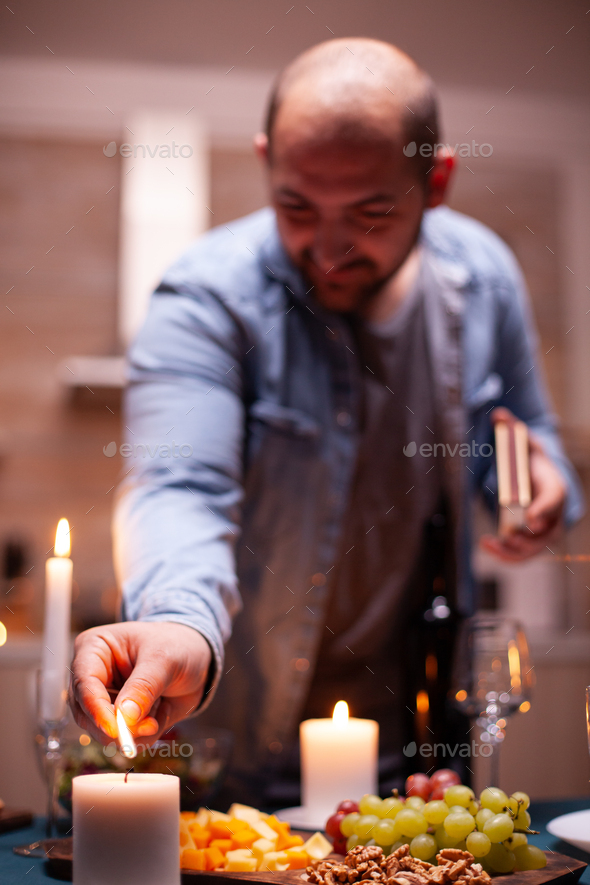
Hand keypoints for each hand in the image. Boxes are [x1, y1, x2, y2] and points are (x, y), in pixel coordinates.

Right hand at [69, 621, 211, 744]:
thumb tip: (125, 716)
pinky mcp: (116, 720)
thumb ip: (144, 686)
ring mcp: (102, 700)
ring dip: (133, 733)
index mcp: (94, 648)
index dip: (96, 708)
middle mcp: (91, 676)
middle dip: (118, 727)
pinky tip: (158, 716)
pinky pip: (122, 741)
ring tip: (158, 717)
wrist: (196, 660)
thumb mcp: (165, 658)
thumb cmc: (177, 645)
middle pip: (86, 713)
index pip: (84, 682)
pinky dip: (142, 737)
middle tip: (150, 726)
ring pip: (101, 732)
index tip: (115, 729)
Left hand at [480, 408, 566, 561]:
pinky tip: (486, 545)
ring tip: (490, 542)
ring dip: (513, 551)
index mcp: (556, 488)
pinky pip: (522, 555)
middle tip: (508, 535)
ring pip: (533, 549)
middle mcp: (555, 514)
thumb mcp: (525, 444)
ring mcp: (545, 532)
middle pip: (546, 532)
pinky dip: (506, 555)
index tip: (529, 519)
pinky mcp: (531, 543)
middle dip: (528, 537)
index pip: (553, 500)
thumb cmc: (533, 463)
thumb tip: (499, 415)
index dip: (542, 510)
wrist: (540, 483)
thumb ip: (513, 431)